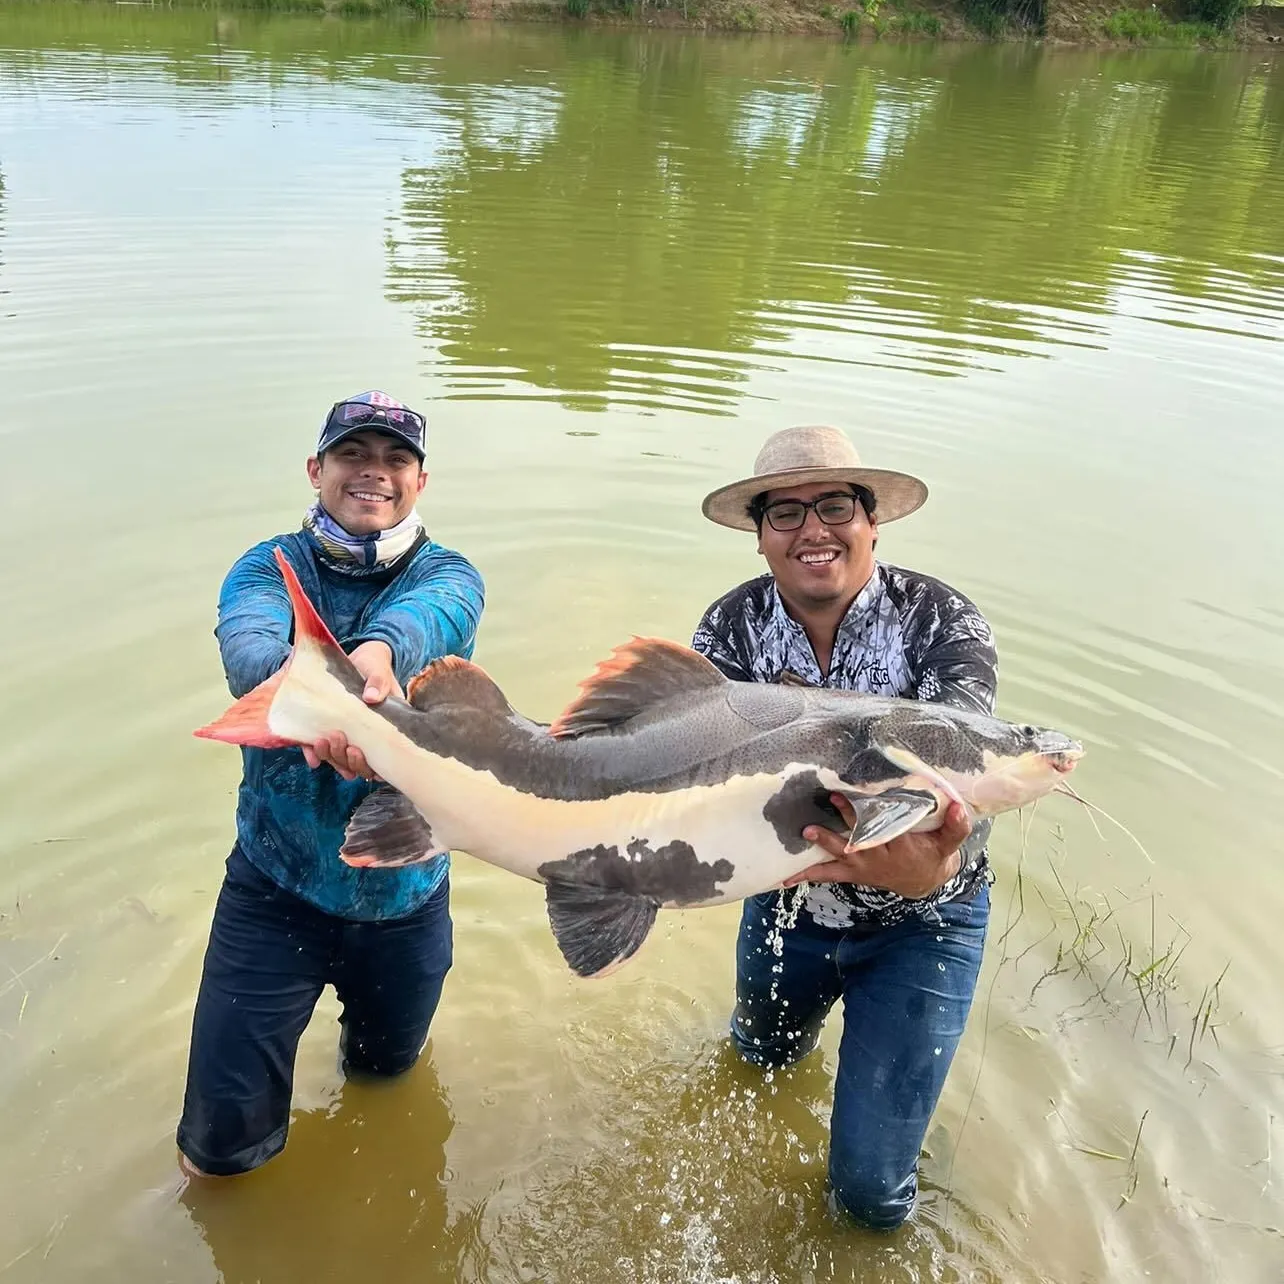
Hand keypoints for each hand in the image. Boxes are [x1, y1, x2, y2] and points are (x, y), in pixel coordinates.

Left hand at [300, 642, 401, 780]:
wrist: (356, 659)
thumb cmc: (374, 666)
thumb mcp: (379, 670)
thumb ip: (379, 682)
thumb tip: (372, 697)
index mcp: (387, 730)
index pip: (384, 760)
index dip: (372, 767)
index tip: (357, 751)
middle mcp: (368, 739)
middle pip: (359, 764)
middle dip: (346, 759)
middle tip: (338, 737)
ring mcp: (349, 736)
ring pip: (340, 760)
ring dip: (331, 756)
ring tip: (322, 741)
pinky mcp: (330, 730)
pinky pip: (322, 750)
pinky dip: (314, 754)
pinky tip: (309, 751)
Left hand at [785, 793, 972, 899]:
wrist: (921, 880)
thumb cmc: (932, 854)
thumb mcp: (948, 843)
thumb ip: (955, 827)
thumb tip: (959, 807)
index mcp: (900, 846)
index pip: (885, 828)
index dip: (875, 813)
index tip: (866, 797)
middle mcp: (877, 857)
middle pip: (861, 838)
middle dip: (848, 821)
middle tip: (834, 801)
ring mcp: (860, 865)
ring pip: (839, 856)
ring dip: (823, 844)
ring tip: (807, 831)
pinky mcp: (849, 871)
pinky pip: (826, 874)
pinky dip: (807, 875)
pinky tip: (785, 877)